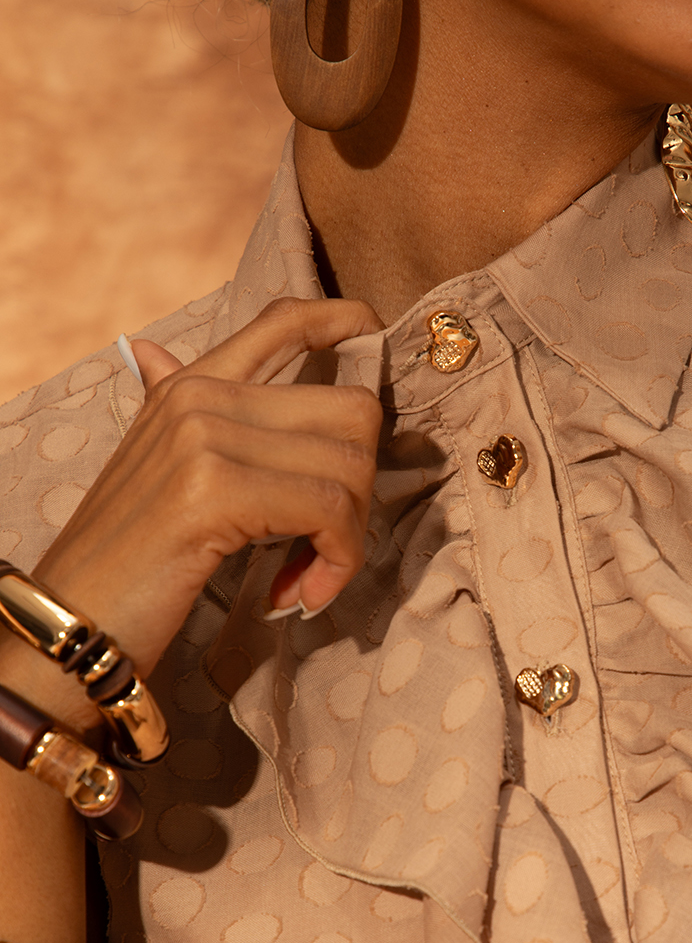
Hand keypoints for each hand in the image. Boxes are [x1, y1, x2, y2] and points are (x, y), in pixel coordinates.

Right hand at [30, 297, 382, 684]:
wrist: (71, 622)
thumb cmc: (126, 560)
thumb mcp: (151, 469)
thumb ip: (169, 409)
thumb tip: (151, 352)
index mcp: (189, 388)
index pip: (281, 320)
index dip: (342, 319)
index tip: (370, 333)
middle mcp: (199, 398)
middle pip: (351, 412)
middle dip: (360, 491)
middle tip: (326, 547)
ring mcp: (205, 438)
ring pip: (350, 467)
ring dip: (346, 541)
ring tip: (306, 580)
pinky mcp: (215, 490)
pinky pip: (328, 513)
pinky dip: (334, 563)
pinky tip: (296, 595)